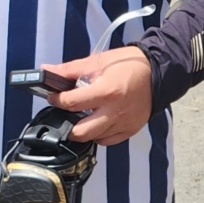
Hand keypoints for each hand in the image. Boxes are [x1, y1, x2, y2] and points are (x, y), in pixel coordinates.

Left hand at [38, 48, 153, 146]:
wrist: (157, 72)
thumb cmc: (127, 65)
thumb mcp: (97, 61)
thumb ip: (70, 70)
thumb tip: (46, 71)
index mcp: (106, 91)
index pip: (71, 103)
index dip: (57, 100)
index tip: (53, 97)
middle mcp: (115, 111)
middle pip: (81, 132)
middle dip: (67, 125)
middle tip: (65, 114)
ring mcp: (124, 123)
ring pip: (94, 138)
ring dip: (83, 131)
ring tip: (81, 118)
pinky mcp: (131, 129)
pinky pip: (108, 141)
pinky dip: (99, 135)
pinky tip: (97, 123)